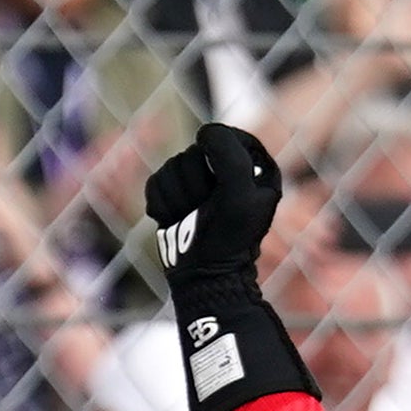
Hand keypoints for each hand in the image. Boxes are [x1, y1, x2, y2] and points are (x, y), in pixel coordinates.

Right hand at [147, 123, 283, 274]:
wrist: (203, 278)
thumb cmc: (228, 239)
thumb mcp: (239, 193)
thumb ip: (227, 152)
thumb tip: (204, 133)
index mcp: (254, 166)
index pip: (224, 135)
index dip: (216, 157)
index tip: (222, 184)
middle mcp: (227, 171)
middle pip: (193, 151)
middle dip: (194, 184)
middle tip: (206, 211)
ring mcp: (199, 183)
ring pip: (172, 165)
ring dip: (178, 198)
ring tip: (192, 220)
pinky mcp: (174, 195)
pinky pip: (156, 182)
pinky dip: (162, 205)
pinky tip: (176, 221)